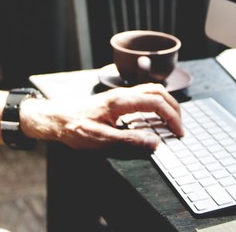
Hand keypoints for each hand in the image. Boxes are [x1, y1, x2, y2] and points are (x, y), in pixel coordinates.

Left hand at [20, 83, 182, 150]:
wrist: (55, 118)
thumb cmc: (73, 127)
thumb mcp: (100, 139)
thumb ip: (129, 140)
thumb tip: (154, 142)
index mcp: (120, 101)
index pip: (156, 102)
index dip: (172, 117)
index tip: (179, 132)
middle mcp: (122, 94)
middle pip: (158, 92)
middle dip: (174, 109)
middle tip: (180, 128)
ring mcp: (120, 95)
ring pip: (151, 91)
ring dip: (166, 104)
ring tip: (172, 122)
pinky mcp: (117, 101)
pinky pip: (143, 96)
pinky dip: (156, 105)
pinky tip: (155, 119)